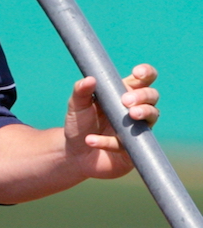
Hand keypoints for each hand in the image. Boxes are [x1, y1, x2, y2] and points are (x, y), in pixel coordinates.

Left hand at [64, 64, 158, 179]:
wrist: (75, 154)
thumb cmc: (79, 124)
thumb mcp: (76, 106)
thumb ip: (81, 91)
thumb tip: (90, 79)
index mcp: (122, 93)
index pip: (143, 79)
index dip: (146, 73)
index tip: (137, 73)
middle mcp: (135, 109)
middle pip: (152, 95)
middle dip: (143, 95)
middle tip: (125, 101)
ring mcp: (138, 129)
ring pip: (153, 116)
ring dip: (143, 113)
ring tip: (129, 115)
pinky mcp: (135, 149)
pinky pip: (128, 143)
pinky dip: (108, 142)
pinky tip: (91, 140)